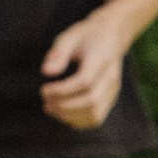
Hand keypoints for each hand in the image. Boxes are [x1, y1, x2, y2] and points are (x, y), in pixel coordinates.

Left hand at [40, 8, 127, 129]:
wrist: (111, 36)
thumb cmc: (87, 36)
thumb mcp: (69, 36)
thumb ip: (58, 53)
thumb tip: (46, 72)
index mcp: (101, 59)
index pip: (84, 82)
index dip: (62, 90)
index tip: (44, 90)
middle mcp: (111, 77)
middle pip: (90, 100)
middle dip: (64, 106)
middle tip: (45, 102)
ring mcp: (113, 90)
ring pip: (95, 113)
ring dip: (70, 116)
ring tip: (51, 109)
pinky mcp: (111, 98)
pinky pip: (97, 118)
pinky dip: (79, 121)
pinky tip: (64, 114)